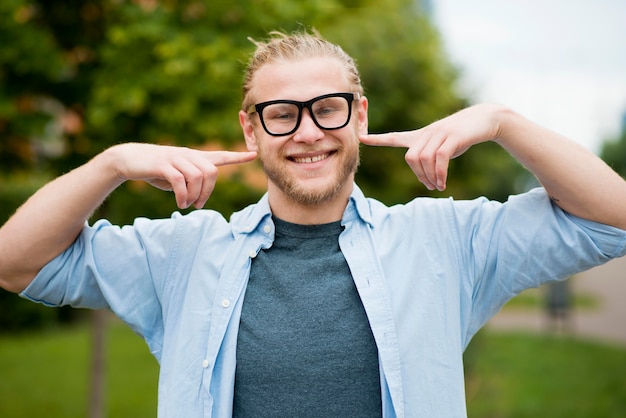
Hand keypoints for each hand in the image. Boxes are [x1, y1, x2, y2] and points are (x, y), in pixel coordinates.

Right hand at [108, 143, 256, 208]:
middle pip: (211, 172)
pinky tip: (180, 202)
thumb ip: (191, 182)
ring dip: (194, 195)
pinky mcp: (163, 165)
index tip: (254, 155)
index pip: (220, 156)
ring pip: (198, 177)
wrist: (129, 160)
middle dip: (208, 192)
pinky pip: (180, 180)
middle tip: (198, 205)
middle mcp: (188, 155)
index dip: (237, 157)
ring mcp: (176, 158)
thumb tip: (198, 197)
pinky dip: (183, 195)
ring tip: (186, 204)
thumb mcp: (177, 177)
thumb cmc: (156, 170)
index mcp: (194, 158)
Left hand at [359, 104, 504, 190]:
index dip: (377, 139)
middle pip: (411, 158)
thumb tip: (424, 178)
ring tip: (438, 186)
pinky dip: (439, 174)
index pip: (394, 137)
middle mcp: (426, 133)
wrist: (484, 120)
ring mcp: (439, 134)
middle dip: (418, 176)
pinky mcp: (452, 137)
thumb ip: (428, 158)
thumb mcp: (440, 147)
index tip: (360, 138)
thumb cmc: (460, 136)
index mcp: (420, 136)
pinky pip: (439, 159)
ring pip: (424, 160)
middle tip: (429, 186)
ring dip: (430, 177)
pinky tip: (443, 182)